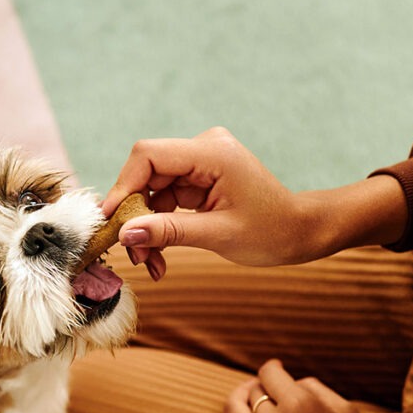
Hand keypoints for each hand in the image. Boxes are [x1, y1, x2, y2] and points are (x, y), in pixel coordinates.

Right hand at [103, 128, 407, 278]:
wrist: (301, 233)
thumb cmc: (271, 232)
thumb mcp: (218, 235)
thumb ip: (169, 232)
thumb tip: (125, 234)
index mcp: (212, 153)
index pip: (148, 155)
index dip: (123, 186)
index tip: (112, 221)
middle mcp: (204, 149)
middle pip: (146, 174)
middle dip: (135, 216)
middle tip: (134, 254)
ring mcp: (201, 163)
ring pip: (152, 191)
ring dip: (145, 227)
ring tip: (150, 263)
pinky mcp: (199, 179)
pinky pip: (165, 200)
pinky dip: (159, 226)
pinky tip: (160, 256)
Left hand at [217, 360, 412, 412]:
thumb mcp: (345, 410)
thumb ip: (314, 388)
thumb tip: (290, 382)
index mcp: (300, 404)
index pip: (269, 373)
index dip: (272, 367)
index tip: (277, 368)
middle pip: (254, 392)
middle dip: (262, 387)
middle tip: (270, 389)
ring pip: (233, 409)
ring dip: (239, 399)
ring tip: (247, 398)